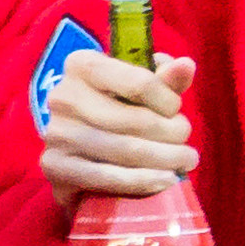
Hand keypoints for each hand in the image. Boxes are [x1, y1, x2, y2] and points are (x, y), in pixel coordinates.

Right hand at [42, 49, 199, 205]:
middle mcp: (64, 95)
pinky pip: (108, 177)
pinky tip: (165, 180)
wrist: (78, 152)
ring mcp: (56, 133)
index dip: (168, 101)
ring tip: (185, 162)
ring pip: (126, 150)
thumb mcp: (142, 89)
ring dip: (165, 159)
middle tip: (188, 148)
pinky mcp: (55, 167)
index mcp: (83, 64)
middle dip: (173, 135)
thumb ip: (165, 79)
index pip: (140, 82)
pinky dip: (143, 181)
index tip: (177, 112)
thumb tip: (186, 65)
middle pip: (136, 120)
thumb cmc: (117, 110)